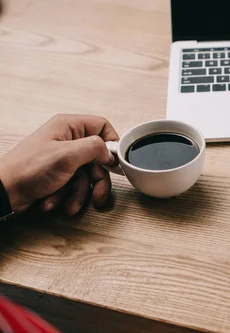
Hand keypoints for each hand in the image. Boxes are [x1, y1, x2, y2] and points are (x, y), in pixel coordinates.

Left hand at [0, 114, 118, 215]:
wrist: (4, 192)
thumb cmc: (28, 170)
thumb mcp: (67, 156)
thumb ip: (94, 148)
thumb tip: (110, 152)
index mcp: (69, 127)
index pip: (102, 126)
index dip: (112, 144)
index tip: (115, 163)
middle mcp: (67, 140)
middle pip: (98, 158)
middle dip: (97, 181)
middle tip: (98, 195)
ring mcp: (62, 158)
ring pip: (87, 176)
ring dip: (80, 194)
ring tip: (70, 204)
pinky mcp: (58, 174)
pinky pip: (74, 185)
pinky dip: (67, 197)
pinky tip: (54, 201)